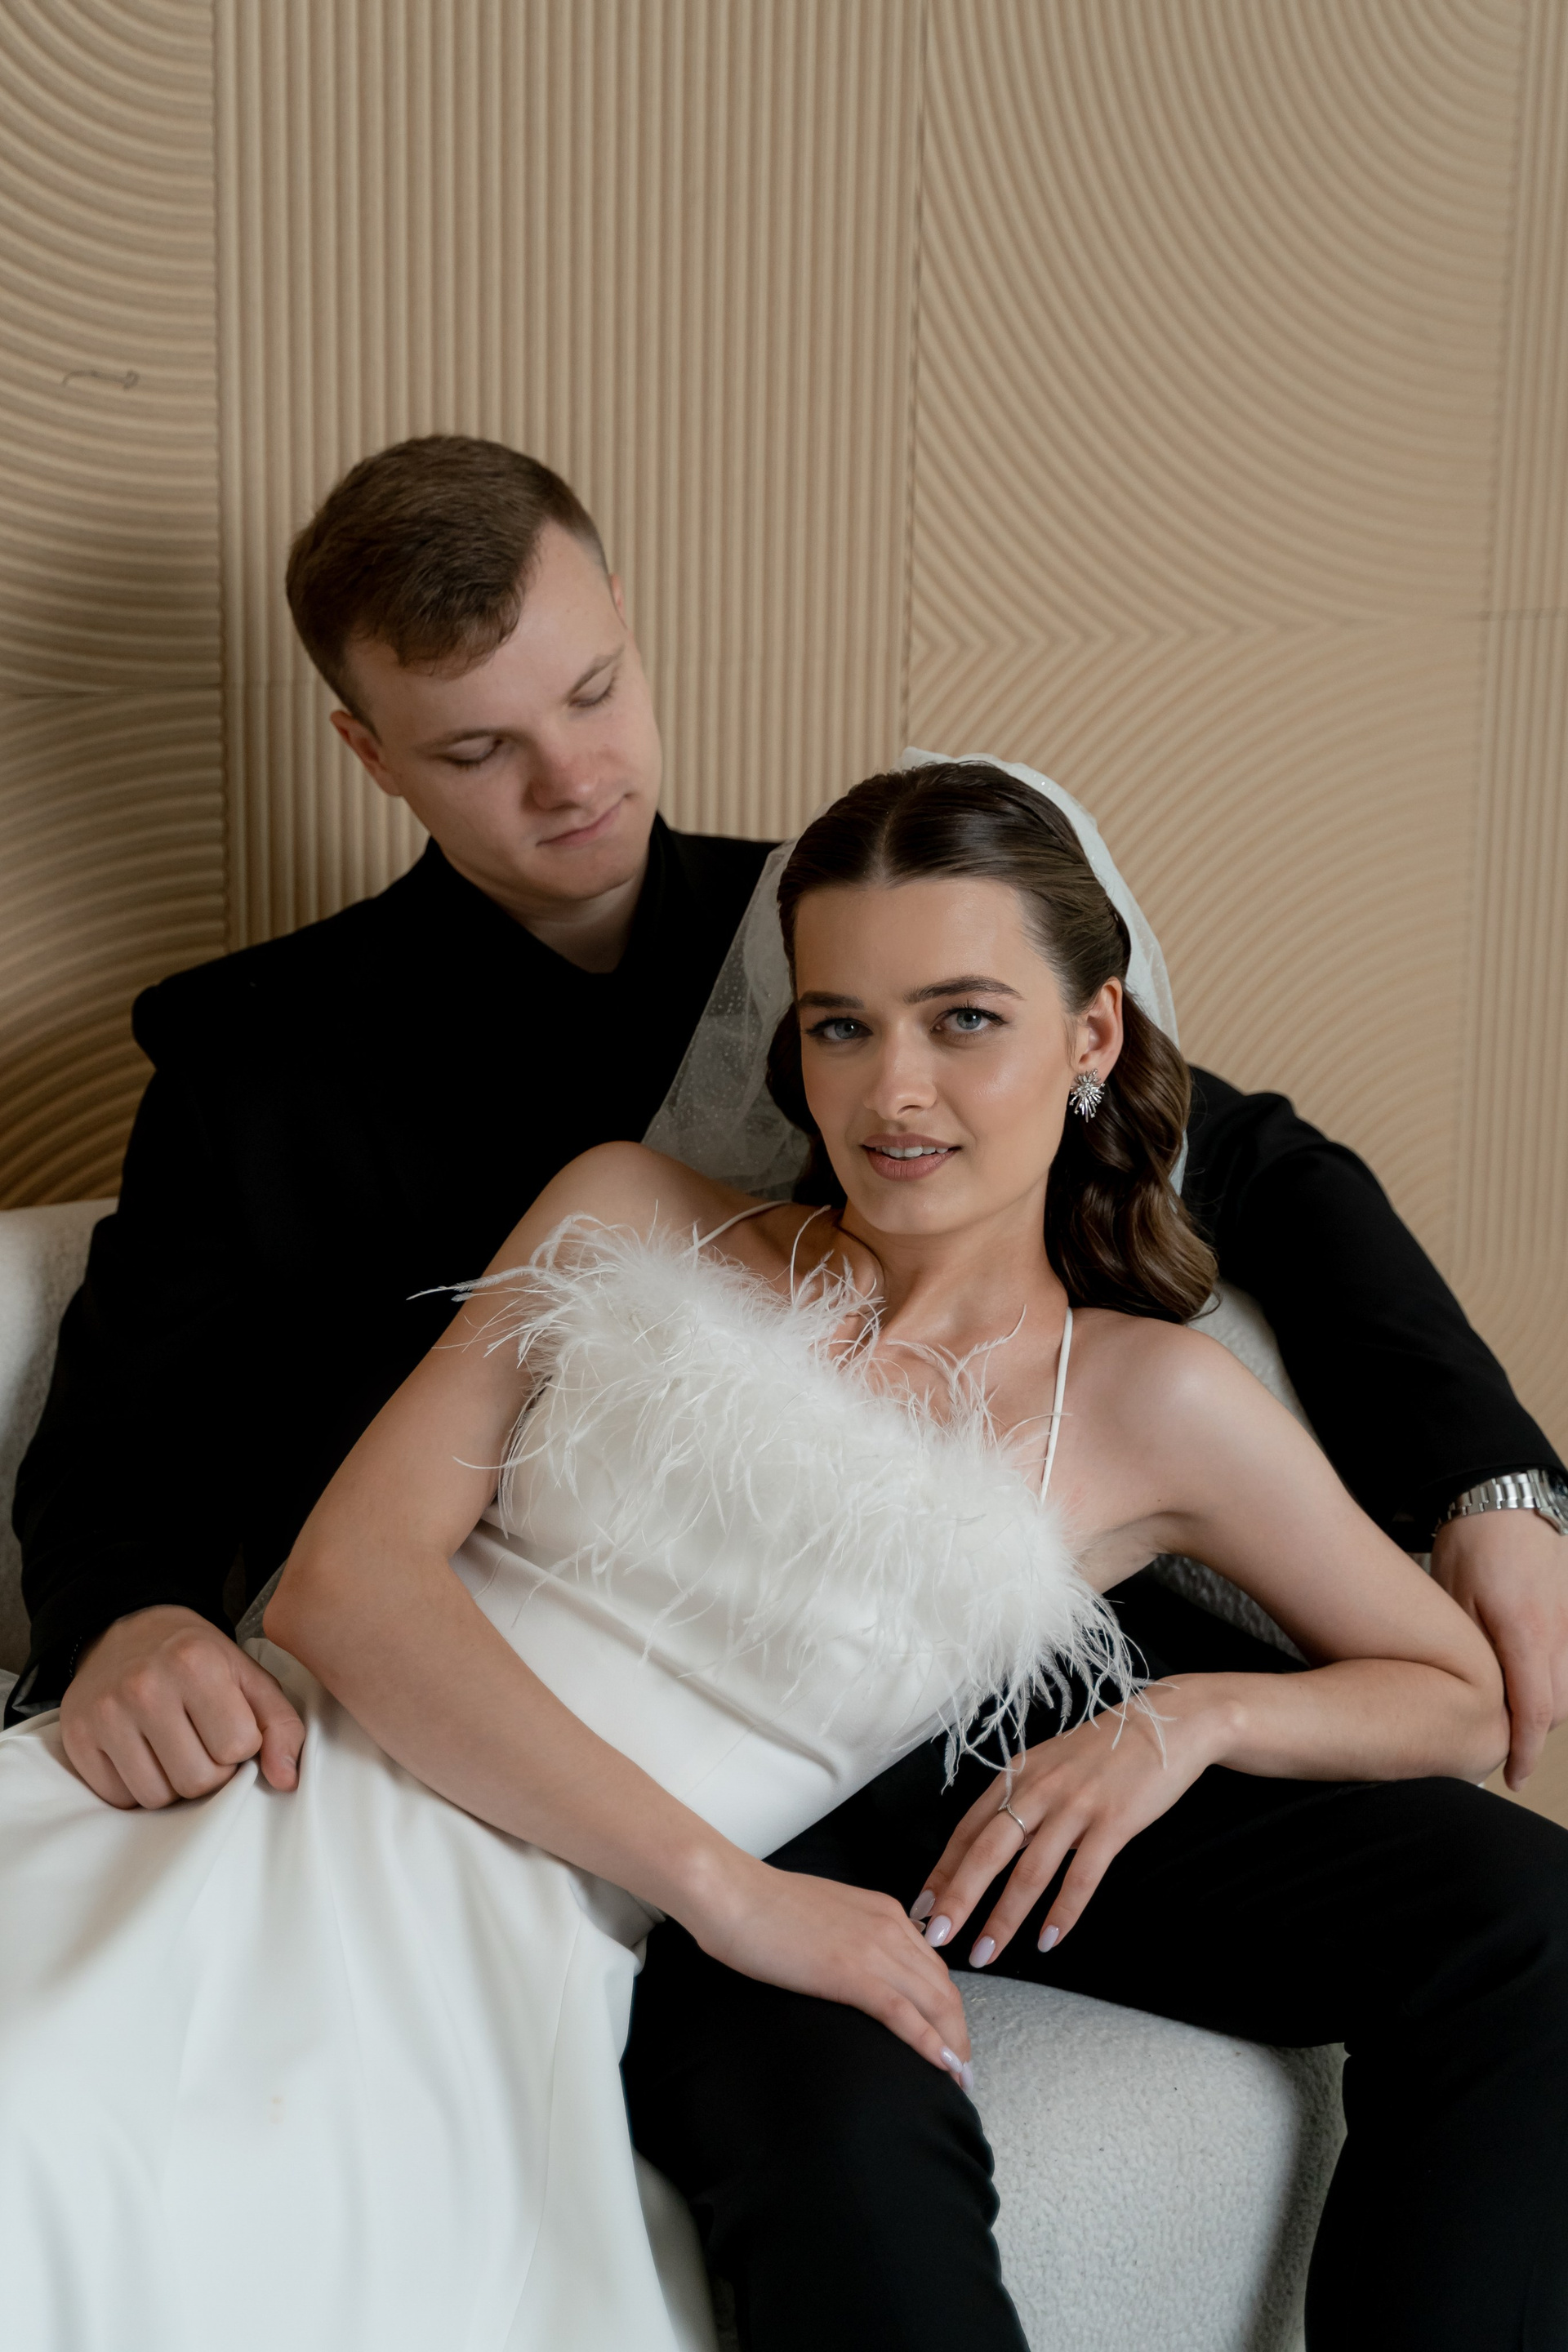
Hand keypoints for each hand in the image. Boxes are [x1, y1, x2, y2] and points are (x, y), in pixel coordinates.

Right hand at [61, 1605, 304, 1809]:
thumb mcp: (248, 1675)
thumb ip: (280, 1724)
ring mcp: (106, 1713)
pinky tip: (144, 1753)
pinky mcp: (78, 1736)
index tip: (230, 1727)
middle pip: (196, 1781)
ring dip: (174, 1784)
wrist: (129, 1629)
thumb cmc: (196, 1658)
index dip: (241, 1746)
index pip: (236, 1748)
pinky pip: (119, 1798)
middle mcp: (145, 1687)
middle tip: (203, 1742)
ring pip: (156, 1797)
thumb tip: (286, 1779)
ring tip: (175, 1748)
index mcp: (195, 1663)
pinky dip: (138, 1787)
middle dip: (210, 1771)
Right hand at [691, 1858, 974, 2091]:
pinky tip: (942, 2068)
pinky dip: (929, 2044)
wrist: (732, 1894)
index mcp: (884, 1911)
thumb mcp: (824, 1917)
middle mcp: (890, 1926)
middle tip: (961, 2071)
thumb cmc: (763, 1907)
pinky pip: (904, 2013)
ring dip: (953, 2045)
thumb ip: (850, 1938)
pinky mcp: (852, 1972)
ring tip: (958, 2080)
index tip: (948, 2037)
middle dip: (958, 2032)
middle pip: (943, 1987)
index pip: (932, 1966)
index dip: (946, 2007)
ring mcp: (874, 1948)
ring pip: (935, 2002)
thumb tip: (852, 1968)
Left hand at [911, 1689, 1223, 1968]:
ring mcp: (1075, 1804)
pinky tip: (1049, 1940)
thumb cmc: (1105, 1751)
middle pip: (987, 1850)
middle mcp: (1039, 1788)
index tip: (922, 1906)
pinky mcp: (1113, 1821)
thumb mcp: (1051, 1766)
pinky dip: (1063, 1912)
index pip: (968, 1829)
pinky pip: (1082, 1875)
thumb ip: (1022, 1803)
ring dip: (1004, 1917)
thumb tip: (991, 1848)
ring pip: (1030, 1870)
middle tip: (936, 1937)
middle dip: (958, 1898)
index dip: (942, 1870)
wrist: (1166, 1723)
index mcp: (1018, 1775)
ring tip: (986, 1952)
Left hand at [1432, 1509, 1567, 1788]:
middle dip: (1530, 1734)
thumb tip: (1469, 1702)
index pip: (1534, 1713)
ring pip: (1567, 1688)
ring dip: (1543, 1708)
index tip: (1512, 1777)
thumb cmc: (1471, 1548)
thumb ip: (1469, 1654)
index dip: (1524, 1753)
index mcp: (1526, 1634)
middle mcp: (1559, 1634)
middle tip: (1497, 1744)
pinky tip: (1526, 1679)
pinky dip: (1553, 1681)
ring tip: (1507, 1712)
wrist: (1503, 1501)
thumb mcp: (1454, 1602)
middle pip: (1556, 1709)